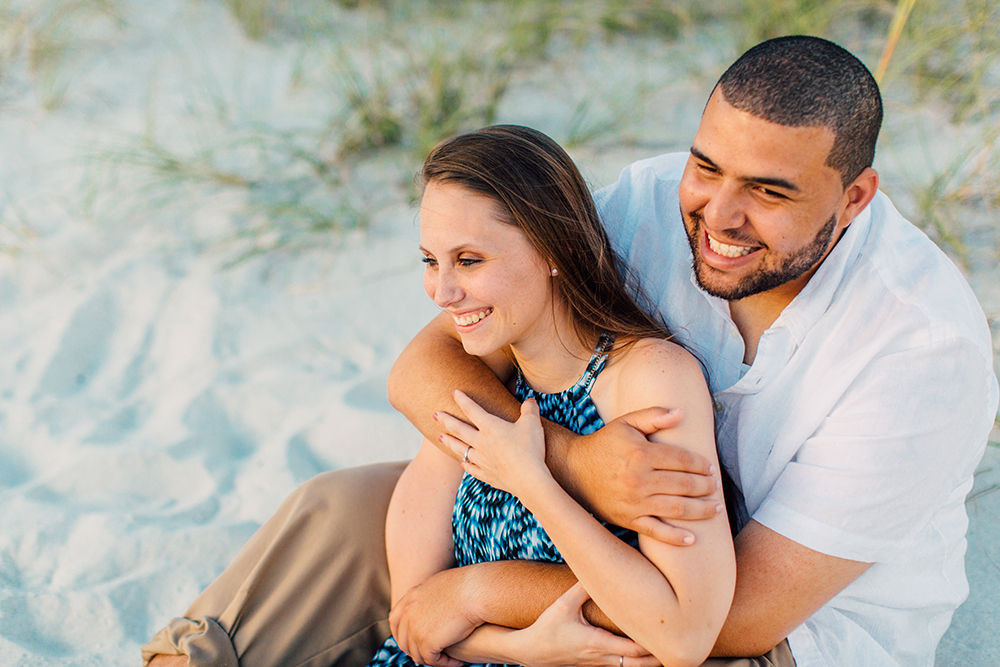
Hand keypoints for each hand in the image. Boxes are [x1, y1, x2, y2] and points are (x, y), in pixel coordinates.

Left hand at [390, 571, 482, 666]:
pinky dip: (444, 663)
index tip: (413, 641)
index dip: (401, 633)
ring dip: (432, 659)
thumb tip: (433, 604)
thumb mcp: (441, 585)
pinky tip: (458, 662)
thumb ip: (430, 596)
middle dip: (414, 650)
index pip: (395, 620)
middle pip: (403, 640)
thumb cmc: (468, 585)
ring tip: (448, 660)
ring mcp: (415, 628)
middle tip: (432, 654)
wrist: (476, 591)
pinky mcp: (427, 642)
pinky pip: (431, 660)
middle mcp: (408, 612)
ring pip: (417, 653)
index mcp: (411, 597)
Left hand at [435, 390, 550, 497]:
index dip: (463, 400)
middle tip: (434, 415)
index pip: (472, 410)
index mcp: (490, 428)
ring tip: (440, 438)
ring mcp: (483, 461)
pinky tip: (462, 464)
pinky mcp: (488, 475)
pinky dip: (466, 465)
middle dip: (446, 420)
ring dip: (450, 442)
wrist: (528, 480)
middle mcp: (482, 443)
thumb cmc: (530, 449)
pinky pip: (472, 469)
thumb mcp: (532, 424)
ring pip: (461, 449)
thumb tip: (530, 401)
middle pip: (459, 429)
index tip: (454, 392)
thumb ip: (530, 409)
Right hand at [505, 583, 659, 666]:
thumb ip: (582, 587)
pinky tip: (644, 656)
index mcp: (596, 642)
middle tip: (680, 646)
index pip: (633, 649)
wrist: (530, 651)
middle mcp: (600, 657)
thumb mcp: (563, 604)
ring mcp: (597, 664)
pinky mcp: (593, 665)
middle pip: (639, 664)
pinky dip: (634, 663)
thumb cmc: (546, 628)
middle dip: (659, 657)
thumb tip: (598, 568)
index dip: (654, 644)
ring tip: (668, 651)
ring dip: (649, 662)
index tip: (671, 635)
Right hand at [568, 407, 721, 544]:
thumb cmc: (604, 443)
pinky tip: (692, 539)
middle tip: (716, 487)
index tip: (710, 468)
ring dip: (700, 510)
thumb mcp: (626, 423)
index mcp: (641, 454)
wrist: (573, 470)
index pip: (681, 459)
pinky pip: (655, 532)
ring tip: (715, 508)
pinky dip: (675, 538)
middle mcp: (639, 479)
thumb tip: (681, 413)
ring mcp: (634, 502)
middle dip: (705, 486)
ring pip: (676, 509)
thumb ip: (653, 415)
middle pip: (683, 485)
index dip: (700, 464)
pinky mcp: (627, 519)